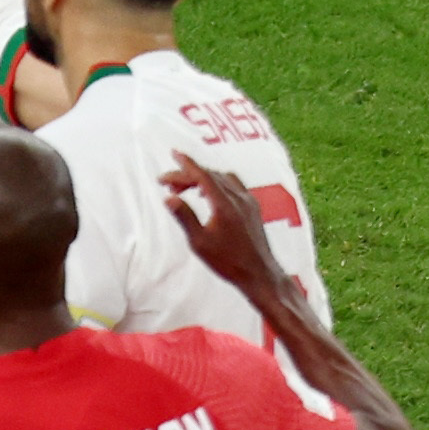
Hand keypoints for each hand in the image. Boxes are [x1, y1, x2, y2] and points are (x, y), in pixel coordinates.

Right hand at [160, 156, 288, 302]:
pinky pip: (234, 185)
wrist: (260, 274)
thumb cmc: (228, 261)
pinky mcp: (254, 209)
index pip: (203, 175)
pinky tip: (210, 195)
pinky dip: (218, 183)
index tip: (173, 154)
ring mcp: (249, 202)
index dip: (186, 164)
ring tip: (186, 188)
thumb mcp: (199, 242)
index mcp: (224, 204)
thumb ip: (184, 217)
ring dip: (203, 178)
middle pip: (211, 175)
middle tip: (168, 183)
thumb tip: (168, 198)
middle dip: (189, 174)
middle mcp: (239, 198)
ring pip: (223, 178)